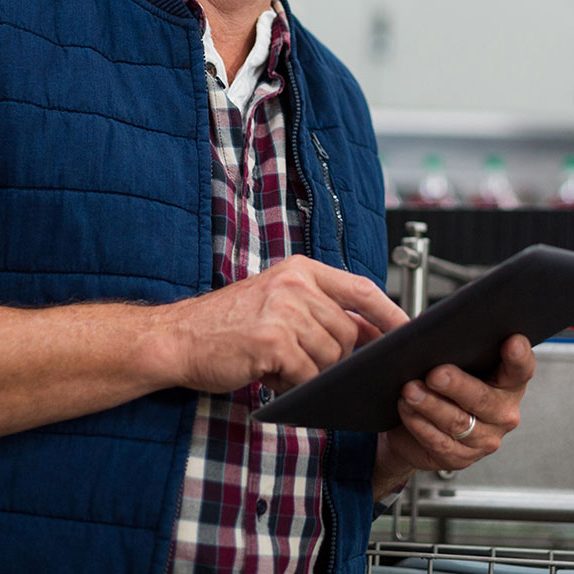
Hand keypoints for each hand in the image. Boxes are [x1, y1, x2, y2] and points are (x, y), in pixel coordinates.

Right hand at [149, 255, 407, 394]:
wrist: (178, 337)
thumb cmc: (226, 324)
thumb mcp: (277, 302)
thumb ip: (320, 311)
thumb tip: (367, 334)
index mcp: (300, 271)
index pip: (362, 290)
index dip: (390, 314)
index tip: (407, 333)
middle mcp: (296, 285)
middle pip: (349, 332)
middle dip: (335, 357)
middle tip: (303, 361)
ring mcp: (284, 310)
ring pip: (330, 356)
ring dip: (310, 371)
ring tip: (279, 365)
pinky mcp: (273, 340)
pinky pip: (307, 374)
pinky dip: (293, 382)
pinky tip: (270, 374)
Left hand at [373, 334, 535, 496]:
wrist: (410, 429)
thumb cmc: (434, 386)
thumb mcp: (442, 362)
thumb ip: (441, 345)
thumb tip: (416, 328)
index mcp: (506, 383)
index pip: (519, 369)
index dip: (518, 357)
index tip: (511, 341)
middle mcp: (502, 412)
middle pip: (483, 398)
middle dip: (457, 385)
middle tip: (435, 374)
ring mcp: (483, 438)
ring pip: (457, 421)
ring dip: (430, 404)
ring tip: (410, 390)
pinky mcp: (459, 457)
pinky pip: (438, 440)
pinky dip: (418, 423)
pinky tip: (406, 408)